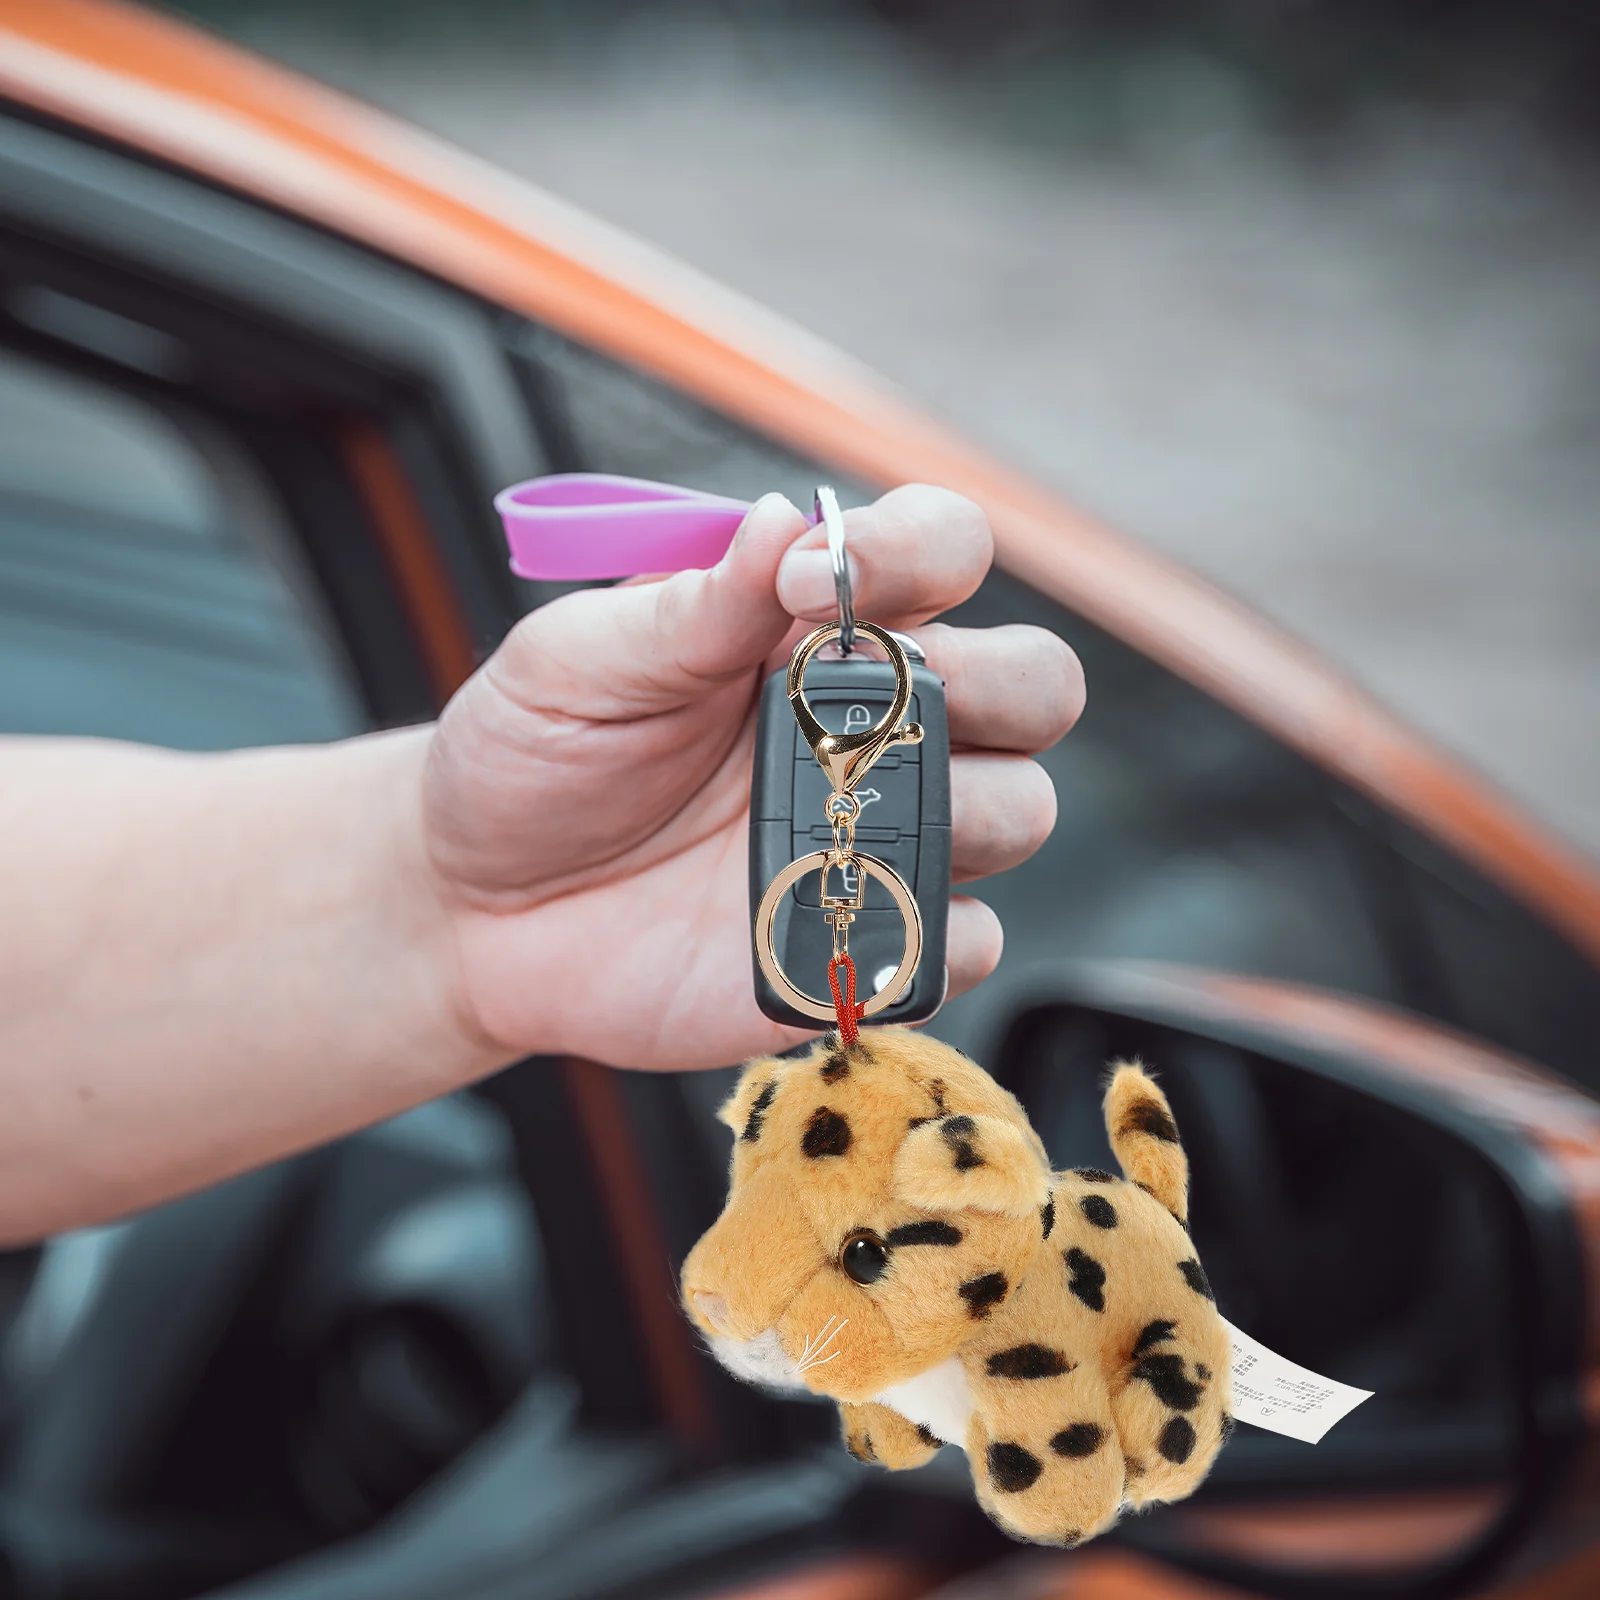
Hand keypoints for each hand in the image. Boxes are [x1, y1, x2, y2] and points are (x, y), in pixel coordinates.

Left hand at [422, 486, 1083, 1070]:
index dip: (918, 551)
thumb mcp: (579, 661)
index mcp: (815, 627)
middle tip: (881, 708)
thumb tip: (784, 522)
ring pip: (1022, 806)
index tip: (811, 584)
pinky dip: (931, 933)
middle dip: (1000, 683)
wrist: (480, 911)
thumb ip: (689, 603)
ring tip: (826, 822)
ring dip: (962, 808)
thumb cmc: (532, 759)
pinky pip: (968, 941)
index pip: (942, 549)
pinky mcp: (873, 941)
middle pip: (1036, 683)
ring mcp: (884, 835)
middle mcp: (875, 722)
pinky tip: (832, 917)